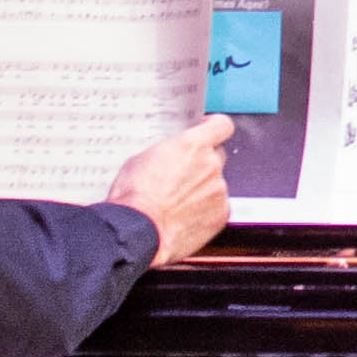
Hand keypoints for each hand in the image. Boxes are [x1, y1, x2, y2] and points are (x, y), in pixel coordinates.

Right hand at [105, 113, 238, 263]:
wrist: (138, 231)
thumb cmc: (135, 198)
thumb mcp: (141, 159)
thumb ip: (168, 152)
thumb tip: (170, 156)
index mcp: (192, 146)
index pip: (221, 125)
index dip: (215, 127)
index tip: (209, 130)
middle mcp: (211, 165)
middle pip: (217, 156)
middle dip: (203, 163)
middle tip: (183, 176)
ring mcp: (218, 190)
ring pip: (216, 184)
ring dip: (202, 189)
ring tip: (177, 202)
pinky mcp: (221, 214)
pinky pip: (218, 207)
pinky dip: (206, 210)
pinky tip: (185, 216)